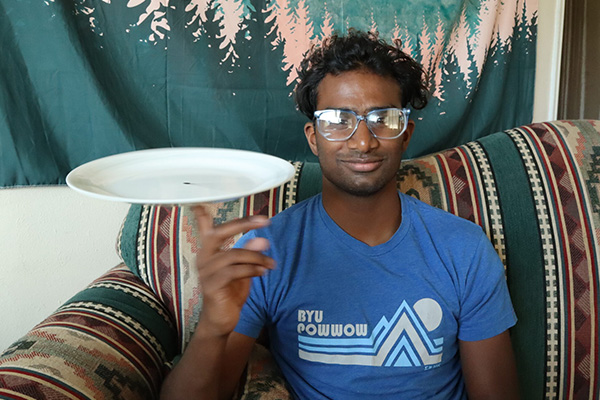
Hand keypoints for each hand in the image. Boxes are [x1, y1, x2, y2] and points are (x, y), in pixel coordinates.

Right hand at [193, 206, 274, 336]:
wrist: (220, 321)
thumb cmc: (229, 293)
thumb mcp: (243, 270)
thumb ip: (250, 254)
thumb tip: (262, 238)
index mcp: (209, 251)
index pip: (204, 228)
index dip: (203, 214)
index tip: (203, 201)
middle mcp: (204, 258)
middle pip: (219, 233)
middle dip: (242, 224)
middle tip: (265, 221)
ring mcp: (206, 272)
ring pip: (234, 254)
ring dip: (257, 257)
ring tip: (271, 264)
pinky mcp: (212, 286)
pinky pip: (234, 271)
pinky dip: (252, 269)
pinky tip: (263, 272)